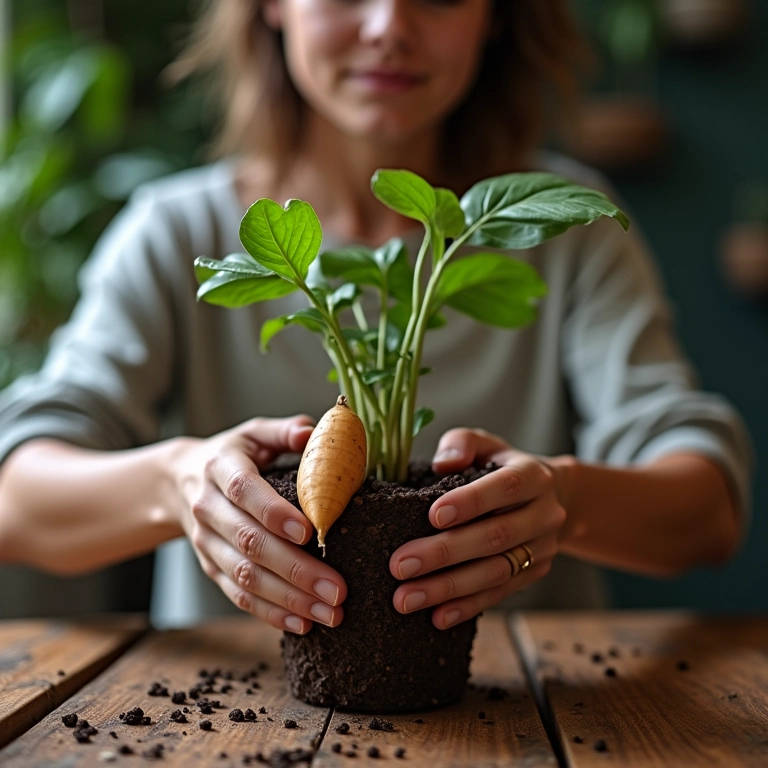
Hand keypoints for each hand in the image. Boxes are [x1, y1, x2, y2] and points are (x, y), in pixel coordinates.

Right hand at [173, 415, 346, 633]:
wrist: (178, 481)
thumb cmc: (232, 454)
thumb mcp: (253, 433)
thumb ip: (283, 430)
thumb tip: (313, 431)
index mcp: (221, 468)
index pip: (244, 491)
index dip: (273, 512)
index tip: (309, 532)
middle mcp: (209, 508)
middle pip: (249, 543)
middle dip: (295, 570)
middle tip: (337, 589)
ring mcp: (207, 542)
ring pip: (245, 576)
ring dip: (289, 599)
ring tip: (330, 612)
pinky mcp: (210, 568)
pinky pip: (239, 595)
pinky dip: (270, 613)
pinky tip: (302, 623)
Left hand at [389, 428, 566, 629]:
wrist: (553, 497)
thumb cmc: (502, 466)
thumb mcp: (486, 444)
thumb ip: (463, 444)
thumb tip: (443, 462)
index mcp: (533, 476)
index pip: (505, 488)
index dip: (472, 501)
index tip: (433, 516)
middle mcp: (544, 514)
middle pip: (495, 537)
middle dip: (445, 553)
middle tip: (400, 565)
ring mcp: (541, 549)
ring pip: (495, 572)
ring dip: (448, 588)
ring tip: (406, 597)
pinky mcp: (533, 574)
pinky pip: (499, 594)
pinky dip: (467, 606)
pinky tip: (437, 617)